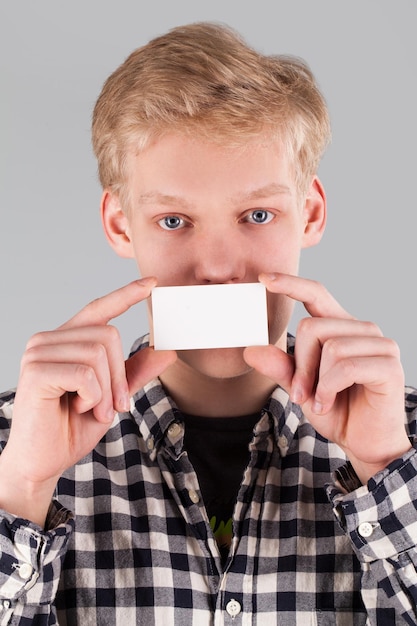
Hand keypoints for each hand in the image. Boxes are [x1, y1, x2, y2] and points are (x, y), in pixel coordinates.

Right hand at [0, 277, 175, 524]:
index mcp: (67, 341)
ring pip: (99, 354)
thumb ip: (134, 372)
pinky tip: (77, 408)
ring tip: (91, 410)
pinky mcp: (36, 370)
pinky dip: (93, 397)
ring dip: (106, 391)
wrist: (43, 461)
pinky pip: (86, 373)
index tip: (152, 282)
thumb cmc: (71, 427)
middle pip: (109, 334)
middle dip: (119, 376)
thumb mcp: (113, 396)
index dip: (126, 295)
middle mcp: (50, 339)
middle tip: (113, 405)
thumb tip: (167, 351)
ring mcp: (39, 352)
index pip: (99, 309)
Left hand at [244, 273, 410, 482]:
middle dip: (300, 364)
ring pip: (330, 347)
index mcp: (341, 328)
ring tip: (319, 400)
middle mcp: (362, 330)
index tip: (264, 278)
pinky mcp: (389, 365)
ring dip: (316, 381)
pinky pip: (346, 366)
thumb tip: (250, 350)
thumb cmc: (337, 410)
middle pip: (313, 326)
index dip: (290, 284)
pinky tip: (329, 403)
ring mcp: (380, 345)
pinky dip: (329, 389)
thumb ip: (280, 367)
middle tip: (300, 393)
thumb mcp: (300, 387)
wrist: (364, 443)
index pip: (316, 294)